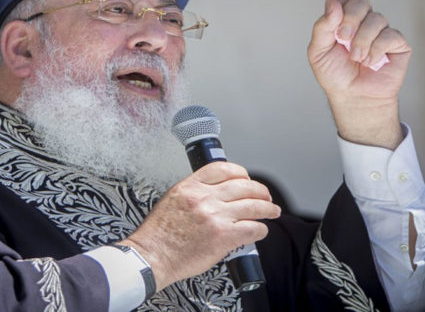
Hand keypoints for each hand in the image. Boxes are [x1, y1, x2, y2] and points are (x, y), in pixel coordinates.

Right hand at [121, 162, 279, 290]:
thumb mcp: (171, 200)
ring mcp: (215, 216)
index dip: (241, 173)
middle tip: (265, 197)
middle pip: (244, 185)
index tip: (246, 179)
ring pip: (253, 206)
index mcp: (190, 186)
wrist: (152, 256)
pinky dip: (261, 229)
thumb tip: (216, 194)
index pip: (223, 168)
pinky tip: (260, 231)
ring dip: (268, 209)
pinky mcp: (223, 236)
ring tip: (272, 211)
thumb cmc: (158, 235)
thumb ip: (193, 193)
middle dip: (260, 191)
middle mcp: (204, 197)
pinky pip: (253, 228)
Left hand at [307, 0, 411, 147]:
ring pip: (376, 19)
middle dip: (350, 19)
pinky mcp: (397, 43)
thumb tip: (333, 5)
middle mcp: (361, 21)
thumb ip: (323, 27)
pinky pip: (390, 35)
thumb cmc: (334, 74)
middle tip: (343, 39)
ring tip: (357, 58)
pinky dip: (376, 50)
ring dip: (362, 40)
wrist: (353, 97)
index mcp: (340, 19)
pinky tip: (371, 62)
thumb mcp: (318, 51)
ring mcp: (380, 30)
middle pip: (360, 2)